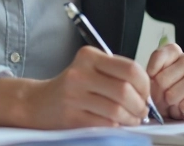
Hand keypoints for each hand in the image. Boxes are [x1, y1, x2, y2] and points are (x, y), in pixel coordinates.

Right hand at [11, 45, 150, 128]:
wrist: (37, 102)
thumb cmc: (71, 87)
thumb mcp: (90, 69)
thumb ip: (116, 74)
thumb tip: (146, 93)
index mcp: (90, 56)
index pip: (130, 68)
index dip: (145, 85)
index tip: (146, 94)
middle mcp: (81, 73)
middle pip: (125, 89)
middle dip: (140, 104)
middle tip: (142, 111)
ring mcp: (74, 95)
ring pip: (117, 109)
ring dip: (131, 118)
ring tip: (131, 120)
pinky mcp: (71, 116)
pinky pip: (105, 123)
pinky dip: (116, 126)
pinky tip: (116, 125)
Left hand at [146, 43, 183, 119]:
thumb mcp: (168, 78)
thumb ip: (154, 80)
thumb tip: (146, 96)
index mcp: (176, 53)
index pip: (158, 56)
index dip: (151, 73)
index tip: (154, 81)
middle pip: (160, 82)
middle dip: (160, 97)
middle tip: (167, 102)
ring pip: (172, 97)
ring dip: (173, 108)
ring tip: (180, 105)